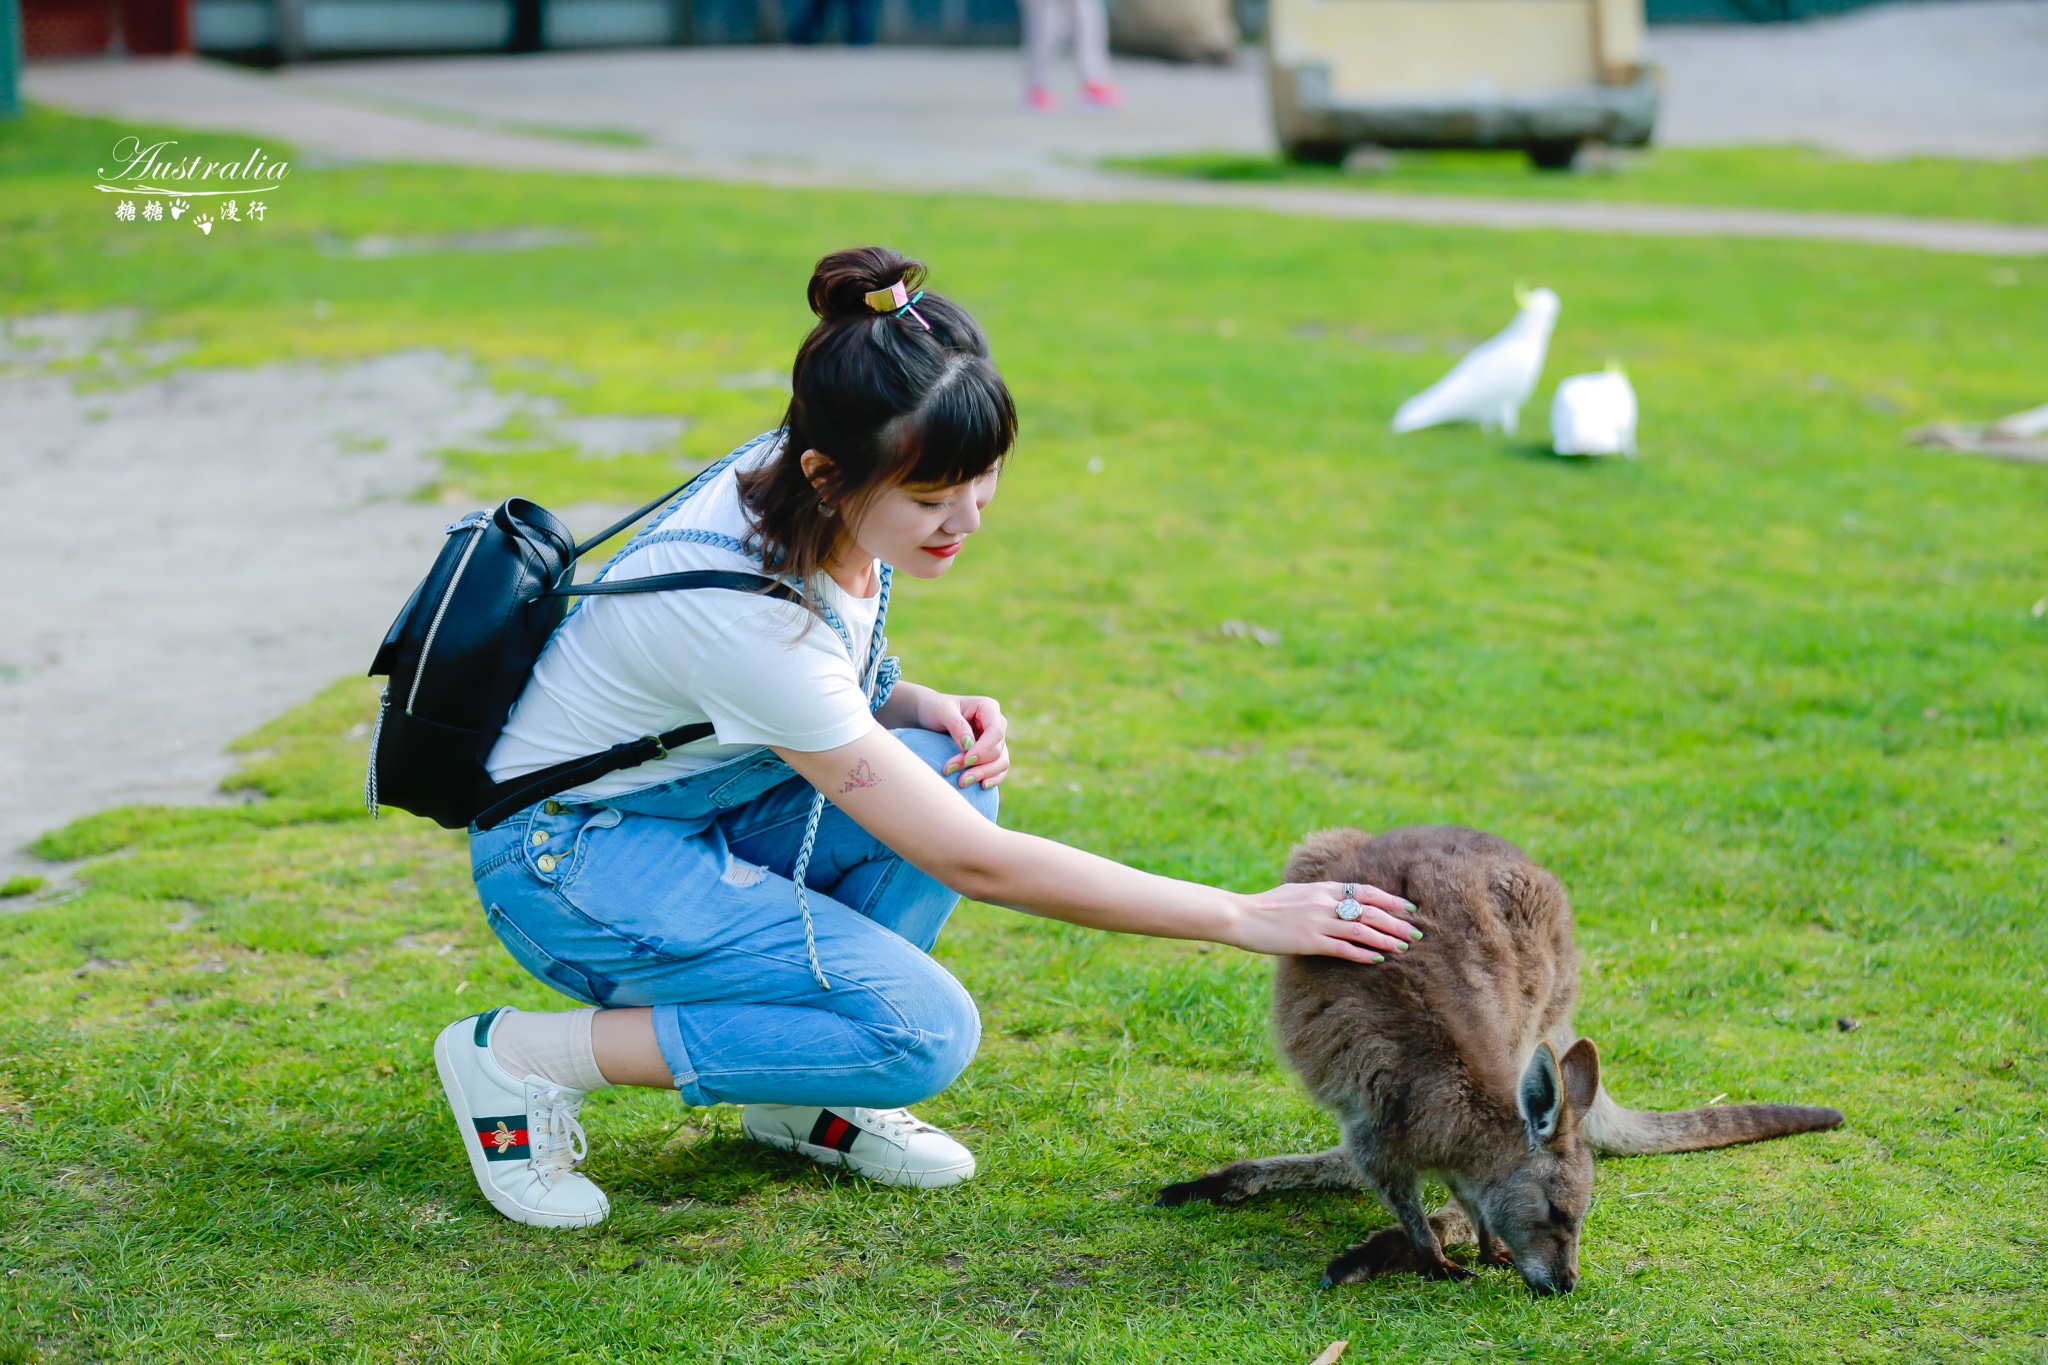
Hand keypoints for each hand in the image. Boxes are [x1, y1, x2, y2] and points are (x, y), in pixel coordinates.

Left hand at [917, 691, 1009, 788]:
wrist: (929, 716)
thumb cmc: (935, 709)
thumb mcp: (942, 711)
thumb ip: (957, 725)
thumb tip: (968, 745)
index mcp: (989, 708)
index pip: (995, 731)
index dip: (983, 748)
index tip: (967, 760)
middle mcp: (997, 724)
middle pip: (997, 749)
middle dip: (976, 764)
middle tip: (950, 770)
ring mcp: (996, 740)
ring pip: (1001, 762)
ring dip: (983, 774)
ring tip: (962, 782)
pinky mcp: (991, 754)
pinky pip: (999, 769)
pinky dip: (992, 778)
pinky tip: (981, 786)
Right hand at [1226, 881, 1421, 962]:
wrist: (1242, 915)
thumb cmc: (1267, 905)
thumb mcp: (1297, 891)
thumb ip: (1320, 894)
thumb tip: (1339, 898)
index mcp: (1323, 888)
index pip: (1366, 891)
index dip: (1390, 900)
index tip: (1409, 908)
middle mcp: (1324, 902)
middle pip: (1369, 911)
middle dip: (1396, 922)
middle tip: (1415, 933)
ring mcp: (1317, 921)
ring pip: (1361, 929)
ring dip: (1385, 939)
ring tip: (1403, 947)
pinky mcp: (1309, 941)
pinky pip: (1343, 948)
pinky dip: (1363, 953)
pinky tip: (1377, 959)